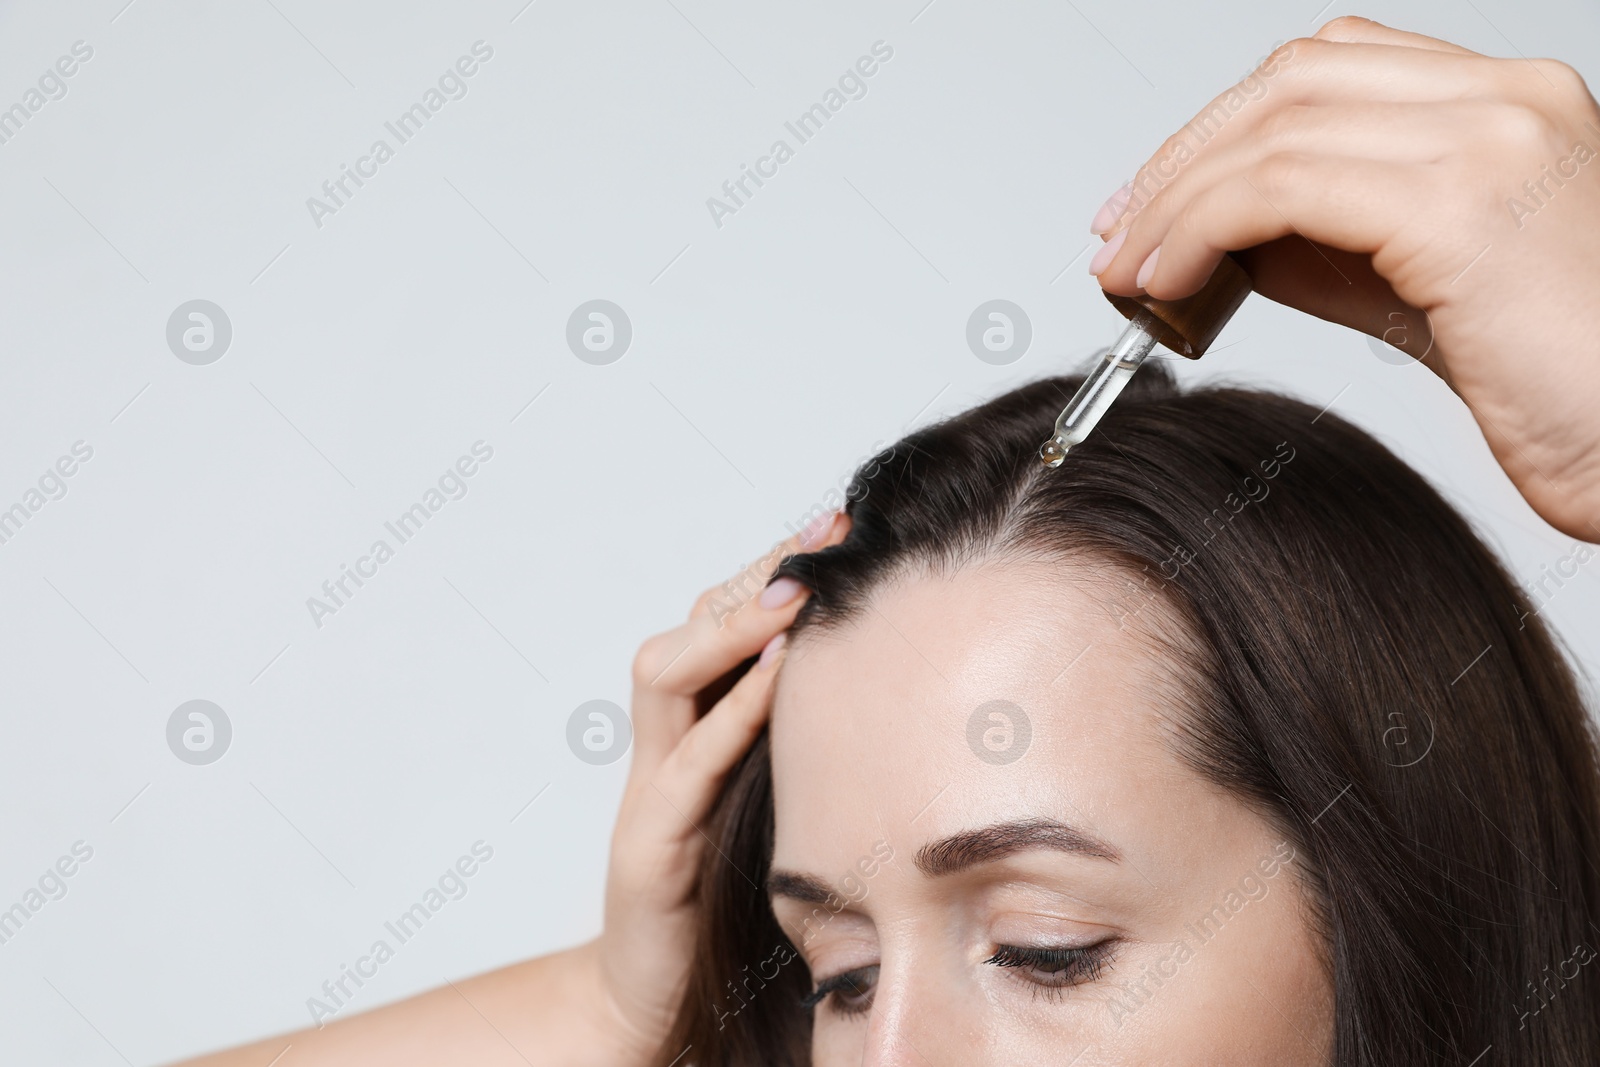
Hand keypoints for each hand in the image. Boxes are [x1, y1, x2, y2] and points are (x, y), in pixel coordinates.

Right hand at [587, 510, 849, 1063]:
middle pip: (688, 629)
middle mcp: (663, 748)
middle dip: (755, 576)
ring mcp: (649, 793)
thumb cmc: (722, 901)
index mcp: (693, 734)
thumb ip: (801, 748)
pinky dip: (732, 710)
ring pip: (667, 674)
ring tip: (796, 586)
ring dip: (733, 625)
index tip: (836, 528)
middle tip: (822, 531)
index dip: (771, 573)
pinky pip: (687, 763)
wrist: (652, 996)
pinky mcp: (651, 846)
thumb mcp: (772, 805)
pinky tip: (778, 674)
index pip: (719, 625)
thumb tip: (894, 690)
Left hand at [1089, 15, 1599, 540]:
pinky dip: (1201, 228)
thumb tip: (1219, 236)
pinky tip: (1168, 280)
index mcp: (1509, 105)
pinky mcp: (1460, 205)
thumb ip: (1330, 244)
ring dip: (1176, 202)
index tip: (1154, 198)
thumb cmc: (1563, 385)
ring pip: (1275, 130)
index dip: (1222, 127)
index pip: (1327, 70)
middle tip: (1122, 233)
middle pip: (1290, 82)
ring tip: (1130, 270)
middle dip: (1183, 158)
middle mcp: (1508, 100)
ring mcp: (1491, 140)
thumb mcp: (1418, 291)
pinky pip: (1282, 188)